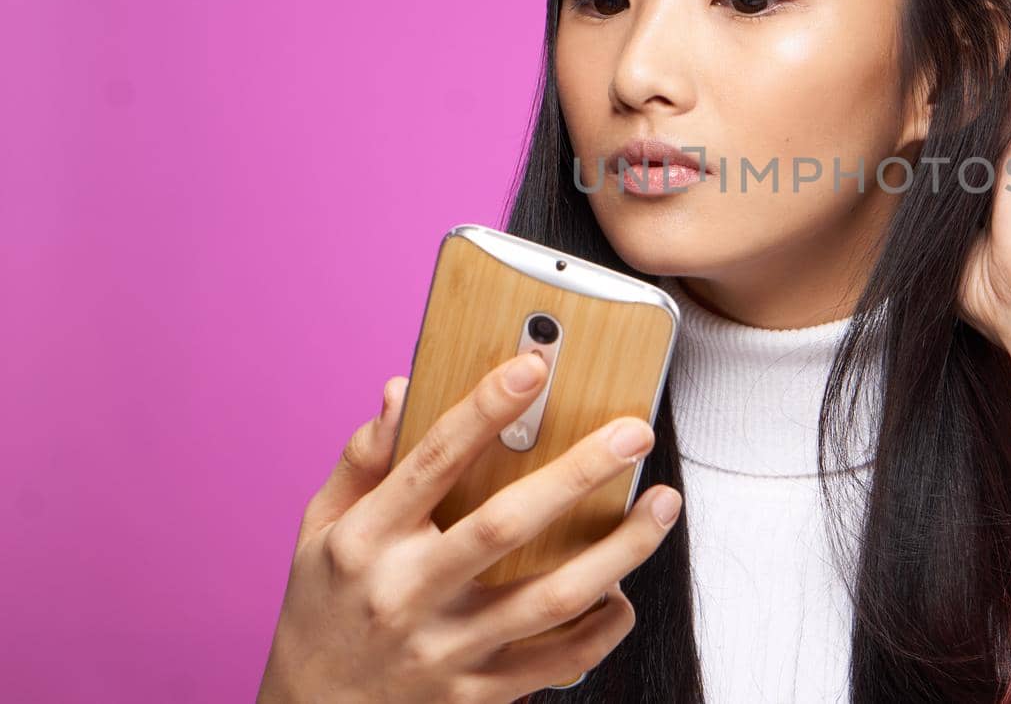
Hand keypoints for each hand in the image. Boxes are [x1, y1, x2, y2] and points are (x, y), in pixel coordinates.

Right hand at [257, 353, 682, 702]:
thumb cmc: (327, 604)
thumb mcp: (320, 528)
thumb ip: (364, 458)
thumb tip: (400, 390)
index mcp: (364, 541)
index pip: (431, 461)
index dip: (484, 410)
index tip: (534, 367)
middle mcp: (404, 595)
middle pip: (504, 527)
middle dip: (577, 474)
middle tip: (635, 433)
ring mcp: (444, 651)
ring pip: (550, 599)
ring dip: (619, 551)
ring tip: (662, 504)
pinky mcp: (476, 695)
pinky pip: (558, 662)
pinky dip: (603, 626)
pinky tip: (624, 590)